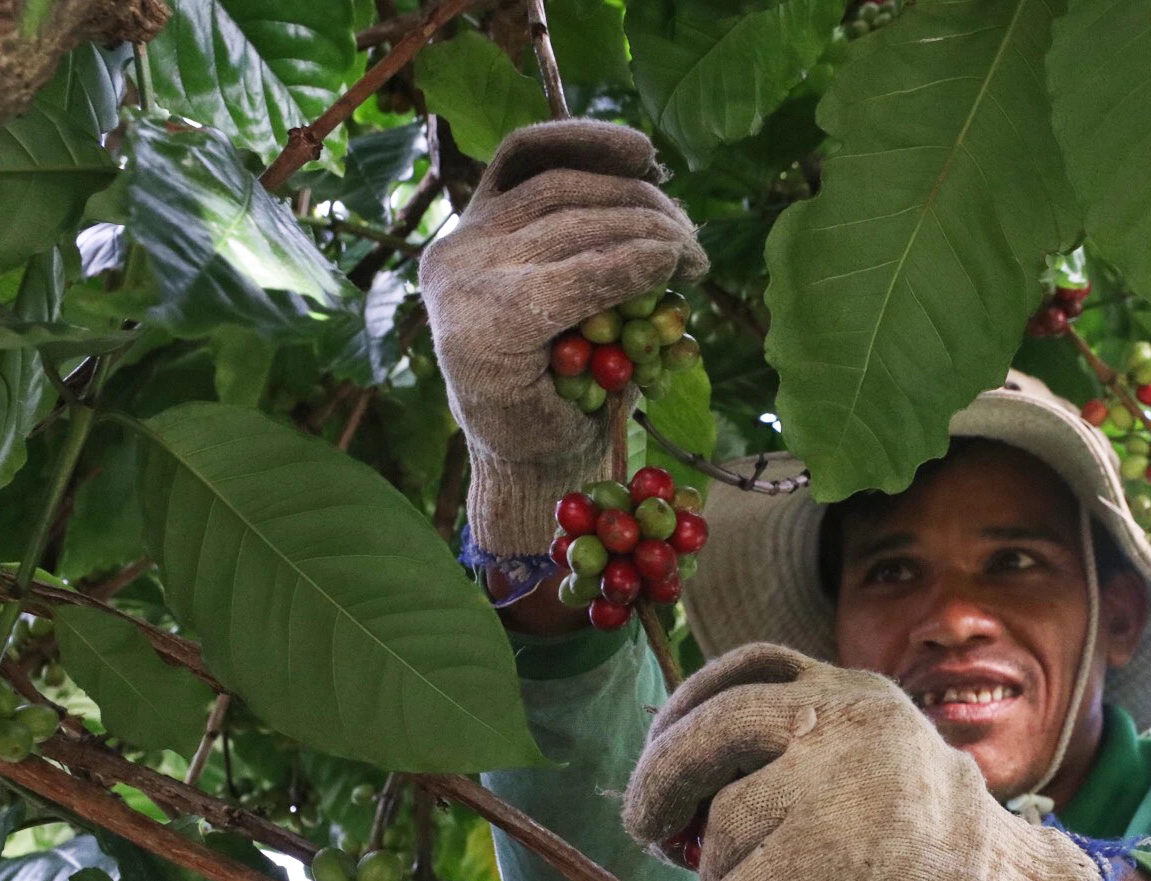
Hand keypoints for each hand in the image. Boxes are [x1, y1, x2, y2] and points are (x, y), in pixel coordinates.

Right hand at [420, 120, 706, 554]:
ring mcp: (466, 283)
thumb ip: (592, 251)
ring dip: (648, 233)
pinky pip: (578, 277)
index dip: (587, 141)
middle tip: (693, 241)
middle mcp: (458, 248)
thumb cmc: (565, 392)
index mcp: (471, 235)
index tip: (646, 152)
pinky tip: (666, 268)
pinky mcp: (490, 324)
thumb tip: (658, 203)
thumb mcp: (575, 307)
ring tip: (691, 259)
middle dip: (642, 203)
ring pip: (575, 226)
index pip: (525, 158)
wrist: (532, 470)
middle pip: (565, 191)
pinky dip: (632, 265)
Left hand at [622, 644, 1112, 880]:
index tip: (658, 745)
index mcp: (852, 691)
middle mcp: (852, 717)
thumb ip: (799, 748)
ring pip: (731, 819)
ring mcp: (854, 777)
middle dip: (662, 777)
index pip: (748, 668)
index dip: (687, 706)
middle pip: (720, 725)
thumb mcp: (869, 760)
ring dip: (710, 873)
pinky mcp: (853, 847)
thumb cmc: (928, 844)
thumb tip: (681, 771)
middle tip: (643, 827)